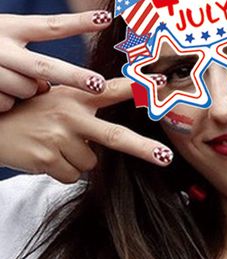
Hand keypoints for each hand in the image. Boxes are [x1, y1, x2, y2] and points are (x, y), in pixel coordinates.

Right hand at [0, 11, 111, 110]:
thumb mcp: (4, 41)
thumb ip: (31, 57)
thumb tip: (52, 86)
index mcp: (9, 27)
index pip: (50, 26)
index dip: (79, 23)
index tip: (106, 19)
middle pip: (45, 66)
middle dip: (74, 77)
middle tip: (100, 85)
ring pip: (29, 89)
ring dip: (26, 91)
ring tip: (7, 82)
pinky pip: (7, 103)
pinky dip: (5, 102)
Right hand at [0, 77, 172, 182]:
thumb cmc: (28, 114)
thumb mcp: (56, 100)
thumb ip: (85, 107)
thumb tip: (115, 132)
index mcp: (75, 97)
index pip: (112, 90)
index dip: (136, 87)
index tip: (159, 82)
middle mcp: (70, 115)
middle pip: (116, 136)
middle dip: (144, 148)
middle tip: (166, 157)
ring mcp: (59, 138)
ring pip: (90, 163)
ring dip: (77, 159)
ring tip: (53, 145)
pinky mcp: (46, 159)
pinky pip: (72, 176)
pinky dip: (62, 171)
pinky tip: (45, 156)